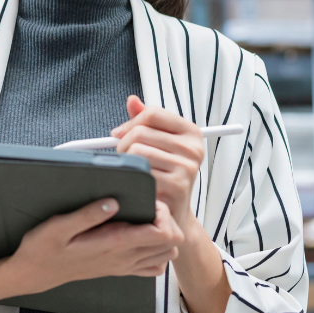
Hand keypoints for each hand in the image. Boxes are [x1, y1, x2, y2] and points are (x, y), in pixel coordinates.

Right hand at [4, 198, 184, 296]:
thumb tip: (113, 201)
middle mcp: (124, 258)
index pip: (162, 233)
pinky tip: (140, 237)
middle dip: (168, 221)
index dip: (163, 213)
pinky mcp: (120, 269)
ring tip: (146, 219)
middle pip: (172, 243)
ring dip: (164, 235)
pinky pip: (154, 267)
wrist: (36, 273)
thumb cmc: (44, 249)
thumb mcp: (58, 226)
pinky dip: (156, 251)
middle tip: (148, 207)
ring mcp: (124, 266)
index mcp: (114, 244)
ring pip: (167, 255)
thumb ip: (87, 214)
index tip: (146, 201)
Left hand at [111, 95, 204, 226]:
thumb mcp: (160, 143)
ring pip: (136, 151)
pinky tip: (138, 183)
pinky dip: (132, 177)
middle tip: (125, 157)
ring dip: (126, 162)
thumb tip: (132, 101)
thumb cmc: (165, 174)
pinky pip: (140, 172)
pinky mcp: (177, 186)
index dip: (130, 122)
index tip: (120, 133)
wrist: (174, 211)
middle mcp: (193, 148)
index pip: (152, 114)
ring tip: (133, 171)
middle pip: (140, 132)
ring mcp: (186, 167)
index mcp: (191, 132)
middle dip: (123, 144)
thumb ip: (146, 121)